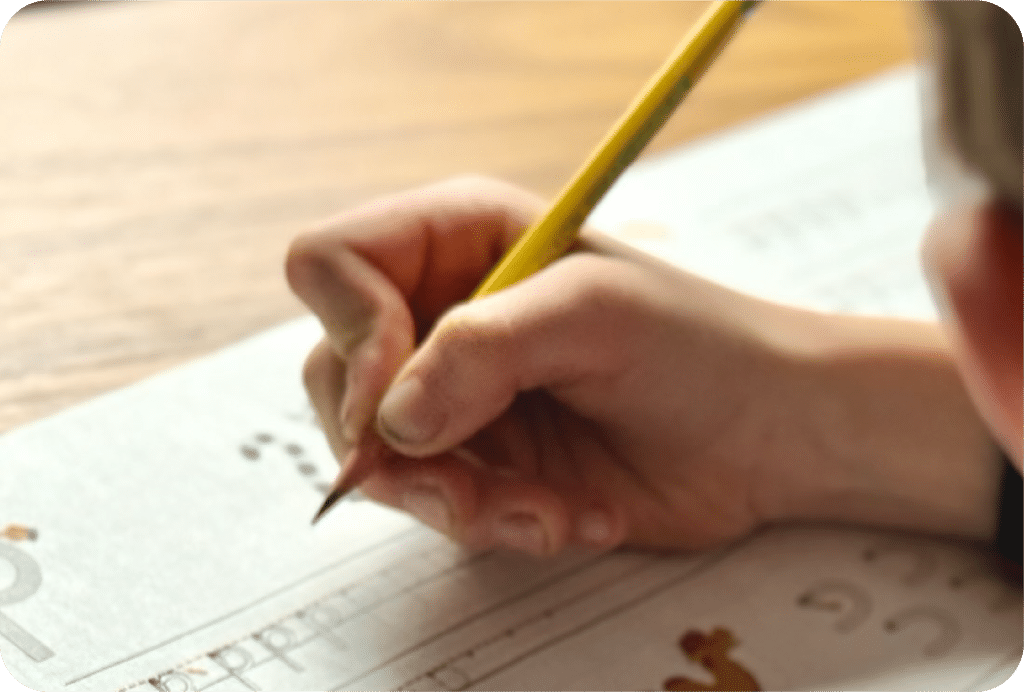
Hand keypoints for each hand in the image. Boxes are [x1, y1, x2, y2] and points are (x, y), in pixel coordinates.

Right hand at [287, 176, 1001, 555]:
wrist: (767, 434)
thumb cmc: (701, 345)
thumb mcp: (595, 315)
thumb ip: (482, 349)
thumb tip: (389, 419)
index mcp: (459, 239)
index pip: (333, 266)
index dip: (350, 334)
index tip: (397, 402)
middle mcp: (444, 313)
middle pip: (338, 375)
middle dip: (400, 447)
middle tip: (467, 483)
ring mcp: (458, 392)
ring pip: (382, 457)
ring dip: (458, 499)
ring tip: (545, 507)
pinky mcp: (484, 460)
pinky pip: (439, 504)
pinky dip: (496, 523)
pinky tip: (567, 513)